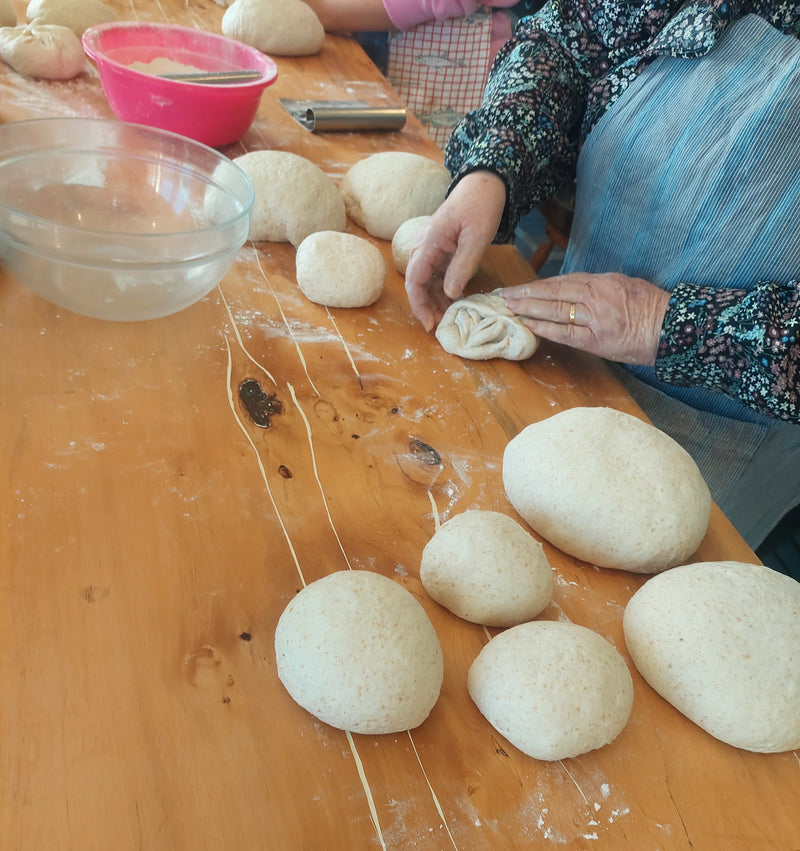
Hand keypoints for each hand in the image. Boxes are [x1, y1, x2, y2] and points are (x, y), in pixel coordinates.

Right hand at [404, 170, 505, 331]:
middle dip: (427, 307)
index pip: (415, 280)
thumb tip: (450, 294)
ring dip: (435, 300)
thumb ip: (463, 266)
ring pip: (427, 281)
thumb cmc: (480, 206)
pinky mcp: (441, 249)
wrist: (484, 184)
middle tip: (441, 326)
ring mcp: (432, 248)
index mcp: (429, 242)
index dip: (419, 305)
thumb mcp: (476, 238)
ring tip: (449, 317)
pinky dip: (444, 289)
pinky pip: (437, 274)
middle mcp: (424, 246)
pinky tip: (455, 301)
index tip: (430, 324)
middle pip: (418, 284)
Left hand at [501, 272, 671, 364]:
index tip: (523, 286)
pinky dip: (544, 327)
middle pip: (554, 291)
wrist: (673, 330)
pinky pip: (565, 332)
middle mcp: (596, 296)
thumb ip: (601, 288)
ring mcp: (595, 318)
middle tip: (505, 294)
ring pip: (555, 309)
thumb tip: (578, 292)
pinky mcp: (596, 339)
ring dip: (529, 307)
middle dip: (527, 292)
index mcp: (604, 282)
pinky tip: (528, 324)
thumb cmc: (653, 309)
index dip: (540, 284)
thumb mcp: (627, 286)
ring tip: (509, 307)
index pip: (564, 281)